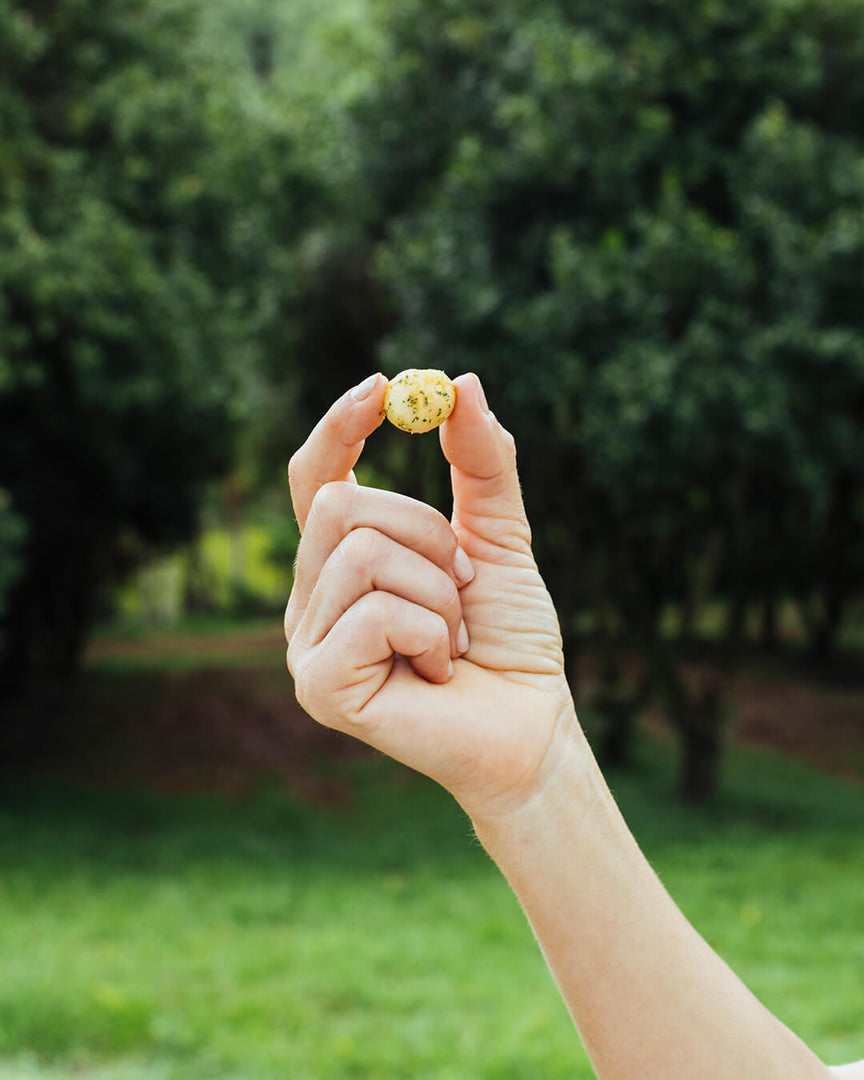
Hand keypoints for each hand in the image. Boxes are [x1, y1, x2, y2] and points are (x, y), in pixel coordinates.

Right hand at [284, 372, 577, 819]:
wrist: (532, 725)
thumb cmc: (509, 637)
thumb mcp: (499, 535)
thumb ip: (482, 463)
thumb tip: (460, 383)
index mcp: (342, 562)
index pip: (314, 478)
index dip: (339, 428)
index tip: (383, 387)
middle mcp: (312, 599)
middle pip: (339, 505)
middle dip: (425, 531)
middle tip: (463, 578)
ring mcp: (307, 644)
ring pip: (362, 555)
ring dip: (438, 590)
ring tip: (453, 635)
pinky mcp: (319, 686)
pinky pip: (374, 613)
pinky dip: (430, 631)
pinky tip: (439, 668)